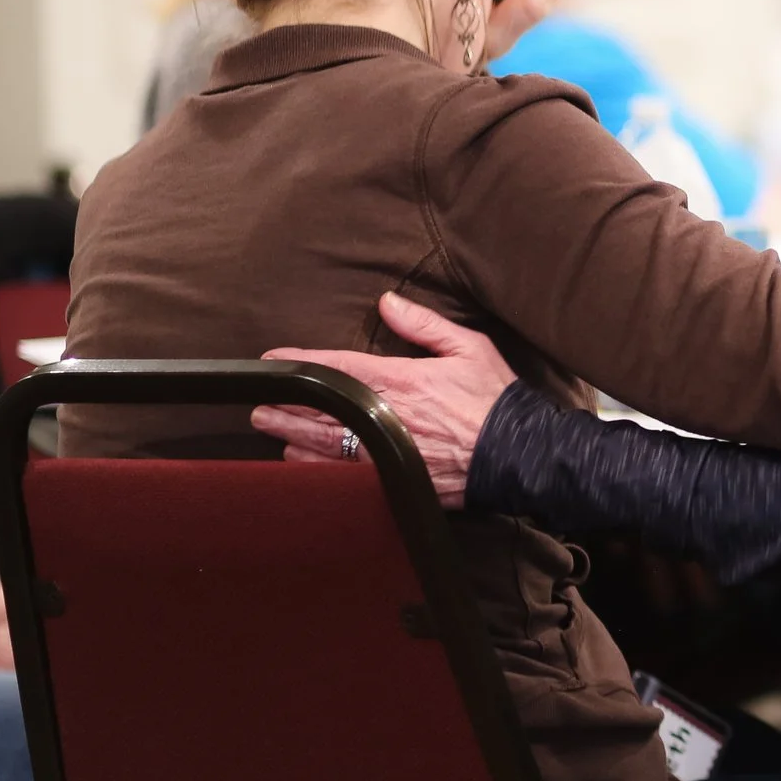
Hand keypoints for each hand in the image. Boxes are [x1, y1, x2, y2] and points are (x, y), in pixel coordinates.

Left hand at [251, 293, 518, 507]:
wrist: (521, 453)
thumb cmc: (495, 399)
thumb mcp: (469, 347)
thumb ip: (424, 324)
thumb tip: (387, 302)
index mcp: (402, 381)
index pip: (339, 368)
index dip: (302, 363)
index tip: (274, 360)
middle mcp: (387, 418)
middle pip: (323, 411)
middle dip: (287, 406)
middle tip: (260, 403)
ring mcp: (389, 452)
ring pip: (327, 445)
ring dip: (294, 436)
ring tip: (270, 429)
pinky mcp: (397, 479)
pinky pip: (345, 473)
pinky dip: (318, 467)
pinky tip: (300, 462)